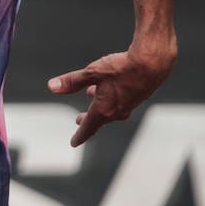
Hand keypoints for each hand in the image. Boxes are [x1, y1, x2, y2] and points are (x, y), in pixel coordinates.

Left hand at [49, 40, 174, 145]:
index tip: (74, 142)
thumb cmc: (122, 68)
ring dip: (99, 104)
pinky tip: (110, 84)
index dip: (79, 135)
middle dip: (88, 120)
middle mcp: (118, 111)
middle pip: (99, 119)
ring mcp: (130, 104)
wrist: (152, 62)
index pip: (88, 127)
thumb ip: (72, 81)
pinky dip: (111, 96)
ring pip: (111, 108)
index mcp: (104, 109)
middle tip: (78, 120)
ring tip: (91, 94)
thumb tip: (52, 87)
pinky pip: (121, 100)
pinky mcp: (139, 95)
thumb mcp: (92, 72)